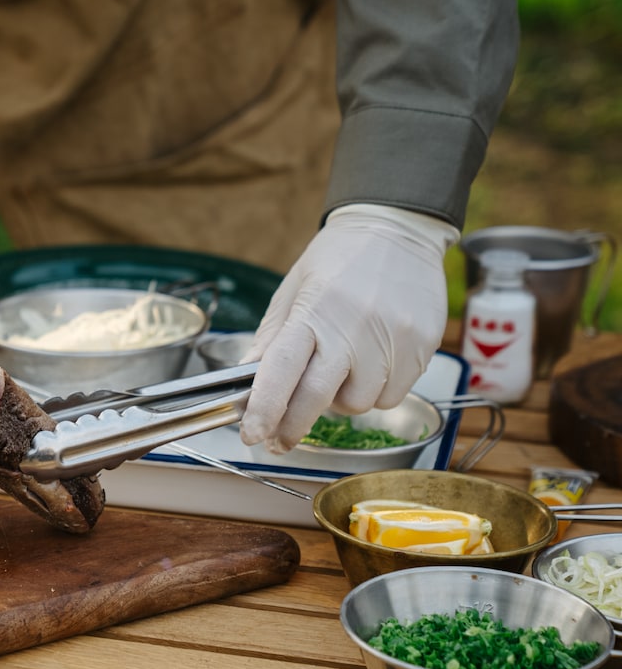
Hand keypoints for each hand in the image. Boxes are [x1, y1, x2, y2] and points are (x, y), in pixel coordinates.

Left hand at [239, 204, 458, 453]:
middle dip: (293, 426)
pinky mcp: (422, 345)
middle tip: (279, 440)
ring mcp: (391, 339)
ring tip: (341, 370)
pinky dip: (377, 390)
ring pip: (359, 404)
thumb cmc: (337, 261)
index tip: (251, 435)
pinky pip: (392, 395)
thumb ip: (271, 340)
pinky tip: (373, 363)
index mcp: (311, 312)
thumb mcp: (293, 291)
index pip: (281, 371)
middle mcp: (351, 328)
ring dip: (342, 399)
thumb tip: (246, 383)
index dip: (265, 409)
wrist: (396, 228)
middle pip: (318, 398)